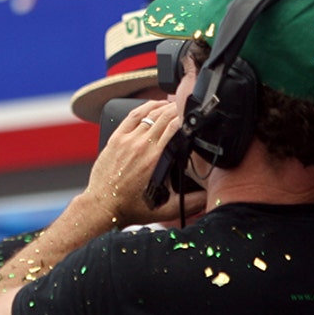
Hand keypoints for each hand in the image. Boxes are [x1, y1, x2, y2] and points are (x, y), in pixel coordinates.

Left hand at [87, 99, 204, 225]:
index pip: (176, 127)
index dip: (188, 120)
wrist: (103, 206)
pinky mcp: (116, 138)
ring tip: (176, 107)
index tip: (196, 120)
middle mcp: (142, 146)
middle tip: (189, 110)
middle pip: (165, 117)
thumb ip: (192, 203)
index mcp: (156, 159)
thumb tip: (210, 197)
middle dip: (180, 110)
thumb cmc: (131, 208)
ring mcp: (127, 140)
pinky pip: (133, 115)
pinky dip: (147, 107)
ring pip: (151, 114)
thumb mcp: (167, 209)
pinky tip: (156, 105)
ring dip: (165, 107)